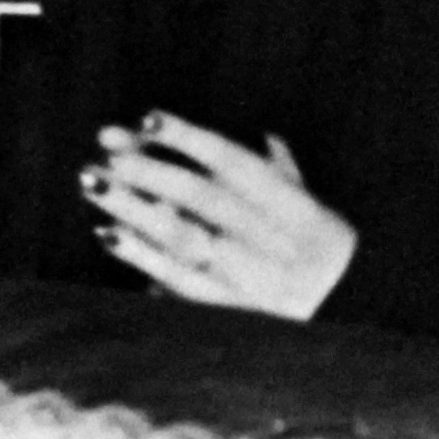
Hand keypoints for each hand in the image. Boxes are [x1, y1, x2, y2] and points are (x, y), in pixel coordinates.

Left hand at [89, 115, 355, 317]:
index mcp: (294, 205)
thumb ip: (283, 170)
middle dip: (149, 169)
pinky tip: (108, 233)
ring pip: (181, 236)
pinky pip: (176, 279)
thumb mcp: (314, 205)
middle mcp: (271, 239)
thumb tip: (262, 136)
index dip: (191, 138)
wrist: (346, 319)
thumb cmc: (317, 252)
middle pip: (201, 196)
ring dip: (132, 208)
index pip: (235, 162)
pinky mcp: (226, 309)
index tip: (148, 118)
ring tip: (93, 183)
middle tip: (105, 149)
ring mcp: (247, 276)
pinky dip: (140, 256)